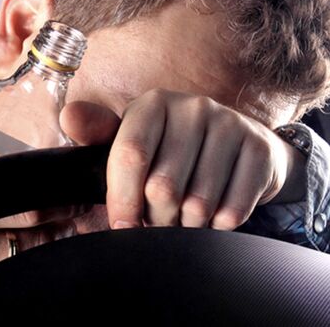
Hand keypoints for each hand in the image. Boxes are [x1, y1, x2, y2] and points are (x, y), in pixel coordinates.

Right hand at [0, 108, 80, 325]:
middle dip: (62, 223)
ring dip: (43, 247)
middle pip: (34, 242)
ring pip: (21, 266)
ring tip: (60, 229)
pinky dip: (17, 271)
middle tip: (79, 209)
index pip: (21, 208)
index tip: (72, 186)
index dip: (55, 198)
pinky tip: (22, 259)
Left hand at [60, 89, 305, 230]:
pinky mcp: (260, 150)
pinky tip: (214, 216)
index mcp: (154, 103)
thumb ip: (99, 134)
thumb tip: (69, 117)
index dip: (122, 199)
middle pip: (162, 186)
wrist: (242, 147)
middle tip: (160, 220)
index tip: (123, 226)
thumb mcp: (134, 139)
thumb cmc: (174, 149)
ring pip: (197, 204)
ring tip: (185, 219)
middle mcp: (194, 106)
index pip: (130, 154)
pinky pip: (231, 211)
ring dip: (187, 225)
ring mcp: (231, 125)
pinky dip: (218, 227)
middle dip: (157, 218)